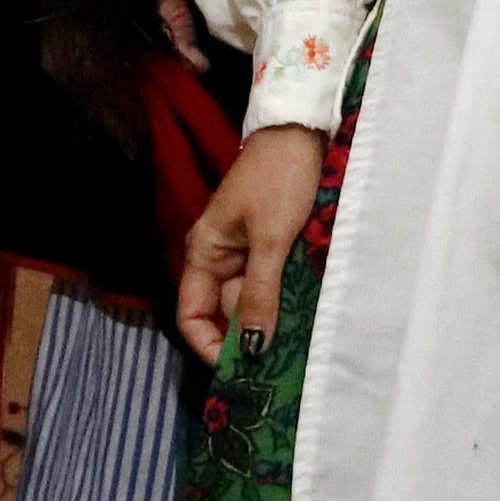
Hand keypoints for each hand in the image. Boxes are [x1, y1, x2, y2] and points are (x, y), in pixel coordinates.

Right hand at [177, 125, 323, 368]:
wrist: (303, 131)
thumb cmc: (279, 179)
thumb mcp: (272, 239)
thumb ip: (261, 294)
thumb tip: (251, 348)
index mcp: (204, 253)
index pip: (192, 315)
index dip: (210, 346)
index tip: (241, 369)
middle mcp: (220, 258)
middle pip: (227, 314)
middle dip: (251, 336)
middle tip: (283, 362)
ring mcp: (247, 252)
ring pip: (254, 301)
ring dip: (274, 319)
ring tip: (300, 342)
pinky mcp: (272, 246)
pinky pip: (273, 284)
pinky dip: (287, 299)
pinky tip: (306, 314)